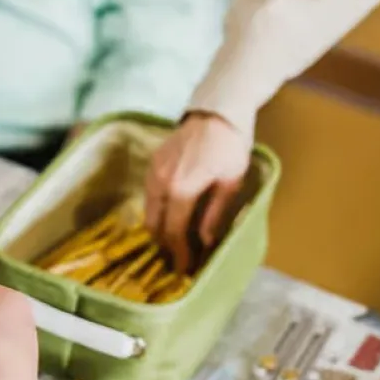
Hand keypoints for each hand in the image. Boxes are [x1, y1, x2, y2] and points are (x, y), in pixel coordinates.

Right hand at [144, 112, 249, 271]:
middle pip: (155, 225)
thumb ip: (214, 214)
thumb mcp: (230, 182)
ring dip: (160, 230)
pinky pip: (150, 197)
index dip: (179, 253)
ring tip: (174, 242)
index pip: (174, 231)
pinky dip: (157, 212)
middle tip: (178, 259)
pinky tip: (171, 217)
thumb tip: (205, 242)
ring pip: (149, 212)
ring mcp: (153, 172)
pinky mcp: (153, 165)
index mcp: (181, 189)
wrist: (218, 110)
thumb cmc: (231, 145)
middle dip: (165, 246)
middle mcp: (160, 183)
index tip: (183, 269)